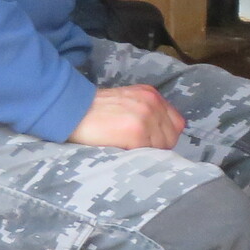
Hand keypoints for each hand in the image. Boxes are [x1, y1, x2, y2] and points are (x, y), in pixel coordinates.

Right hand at [67, 84, 182, 149]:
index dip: (165, 135)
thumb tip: (161, 135)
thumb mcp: (128, 102)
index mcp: (151, 94)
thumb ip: (147, 112)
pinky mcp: (137, 132)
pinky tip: (123, 149)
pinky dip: (138, 154)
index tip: (151, 142)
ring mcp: (146, 116)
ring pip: (162, 146)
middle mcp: (152, 102)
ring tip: (127, 147)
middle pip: (172, 136)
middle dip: (158, 145)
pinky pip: (149, 151)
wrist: (72, 111)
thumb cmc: (96, 111)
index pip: (176, 123)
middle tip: (137, 148)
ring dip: (148, 151)